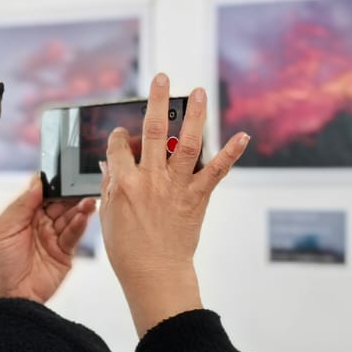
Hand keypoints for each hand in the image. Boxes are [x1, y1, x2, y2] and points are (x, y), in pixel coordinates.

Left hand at [0, 174, 96, 303]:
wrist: (4, 298)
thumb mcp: (4, 228)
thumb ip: (23, 204)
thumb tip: (38, 181)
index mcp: (20, 217)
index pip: (41, 195)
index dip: (52, 185)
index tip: (64, 174)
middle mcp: (37, 226)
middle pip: (59, 204)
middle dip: (70, 195)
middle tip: (81, 186)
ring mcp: (51, 240)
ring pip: (69, 218)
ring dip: (79, 209)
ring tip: (87, 201)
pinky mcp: (63, 255)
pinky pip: (73, 236)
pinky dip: (79, 225)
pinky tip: (83, 217)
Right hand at [99, 76, 247, 336]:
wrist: (155, 274)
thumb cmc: (128, 250)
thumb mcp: (109, 216)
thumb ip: (109, 186)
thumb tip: (109, 164)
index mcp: (124, 184)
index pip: (119, 146)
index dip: (119, 136)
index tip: (121, 134)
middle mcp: (150, 179)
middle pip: (152, 131)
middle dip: (156, 101)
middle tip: (161, 78)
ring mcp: (176, 187)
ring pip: (186, 143)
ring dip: (194, 115)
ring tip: (198, 92)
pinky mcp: (198, 197)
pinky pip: (217, 171)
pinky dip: (231, 153)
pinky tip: (243, 135)